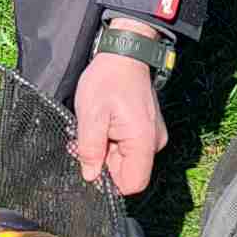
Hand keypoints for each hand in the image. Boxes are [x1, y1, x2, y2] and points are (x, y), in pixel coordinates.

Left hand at [73, 29, 168, 195]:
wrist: (125, 53)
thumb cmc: (107, 80)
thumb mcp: (91, 115)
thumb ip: (90, 149)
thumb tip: (90, 177)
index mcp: (143, 142)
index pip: (132, 184)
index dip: (109, 182)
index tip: (89, 165)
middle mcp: (154, 143)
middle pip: (127, 172)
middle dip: (103, 163)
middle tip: (83, 142)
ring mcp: (152, 136)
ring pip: (125, 160)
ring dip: (105, 151)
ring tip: (92, 129)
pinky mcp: (147, 129)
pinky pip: (129, 147)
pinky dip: (111, 142)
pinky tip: (101, 126)